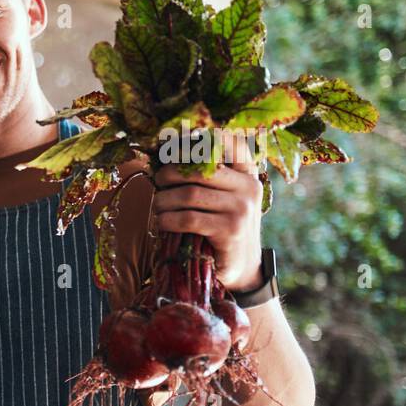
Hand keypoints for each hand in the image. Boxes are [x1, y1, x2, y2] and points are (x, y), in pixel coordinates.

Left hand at [151, 132, 263, 291]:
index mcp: (248, 173)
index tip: (176, 143)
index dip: (201, 138)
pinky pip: (188, 219)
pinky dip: (168, 220)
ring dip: (164, 200)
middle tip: (158, 182)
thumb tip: (166, 156)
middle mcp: (248, 187)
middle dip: (170, 174)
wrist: (242, 266)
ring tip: (157, 206)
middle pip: (199, 170)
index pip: (231, 143)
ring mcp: (241, 209)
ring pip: (189, 195)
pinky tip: (162, 222)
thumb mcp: (223, 197)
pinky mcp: (229, 231)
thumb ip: (207, 177)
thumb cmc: (223, 226)